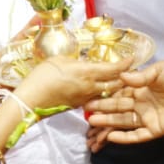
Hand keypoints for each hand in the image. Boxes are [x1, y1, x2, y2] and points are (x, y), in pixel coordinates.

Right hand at [14, 55, 130, 112]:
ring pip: (107, 92)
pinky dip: (103, 93)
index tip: (133, 58)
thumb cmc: (42, 77)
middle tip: (131, 70)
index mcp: (87, 73)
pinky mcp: (78, 105)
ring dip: (115, 86)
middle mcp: (90, 87)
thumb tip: (82, 61)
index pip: (113, 69)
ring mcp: (85, 98)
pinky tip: (101, 88)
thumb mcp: (59, 60)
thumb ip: (75, 60)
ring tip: (121, 79)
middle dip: (125, 77)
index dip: (125, 64)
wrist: (30, 100)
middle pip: (115, 83)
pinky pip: (96, 98)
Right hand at [85, 61, 163, 144]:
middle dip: (102, 109)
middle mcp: (141, 104)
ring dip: (108, 122)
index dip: (105, 95)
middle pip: (118, 108)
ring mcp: (147, 118)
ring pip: (123, 122)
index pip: (119, 92)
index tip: (90, 95)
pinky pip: (136, 135)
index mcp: (141, 88)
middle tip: (85, 111)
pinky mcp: (154, 130)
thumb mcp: (159, 70)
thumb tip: (120, 77)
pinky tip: (111, 136)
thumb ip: (140, 75)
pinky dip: (124, 137)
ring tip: (92, 122)